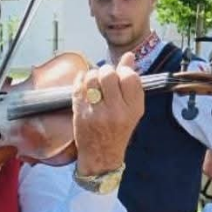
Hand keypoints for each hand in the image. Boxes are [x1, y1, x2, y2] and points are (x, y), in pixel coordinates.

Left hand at [72, 51, 144, 175]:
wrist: (102, 155)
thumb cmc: (119, 130)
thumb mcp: (132, 109)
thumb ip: (131, 82)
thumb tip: (129, 56)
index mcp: (133, 108)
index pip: (129, 76)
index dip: (123, 70)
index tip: (120, 74)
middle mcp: (116, 111)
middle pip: (108, 74)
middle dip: (105, 71)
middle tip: (105, 78)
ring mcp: (96, 113)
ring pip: (91, 78)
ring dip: (92, 75)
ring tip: (95, 82)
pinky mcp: (80, 114)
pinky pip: (78, 87)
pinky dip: (80, 81)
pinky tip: (84, 83)